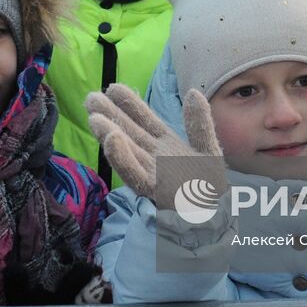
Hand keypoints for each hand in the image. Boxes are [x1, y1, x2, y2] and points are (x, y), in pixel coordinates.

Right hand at [85, 83, 225, 212]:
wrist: (215, 218)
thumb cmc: (208, 187)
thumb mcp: (208, 150)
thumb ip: (200, 124)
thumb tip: (193, 91)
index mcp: (165, 144)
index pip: (145, 120)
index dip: (131, 104)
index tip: (114, 87)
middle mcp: (153, 157)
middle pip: (129, 133)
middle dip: (110, 115)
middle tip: (91, 98)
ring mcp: (152, 174)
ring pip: (127, 152)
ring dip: (109, 135)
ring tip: (94, 118)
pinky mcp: (155, 193)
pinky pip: (135, 174)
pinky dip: (123, 158)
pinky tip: (113, 141)